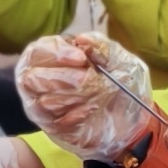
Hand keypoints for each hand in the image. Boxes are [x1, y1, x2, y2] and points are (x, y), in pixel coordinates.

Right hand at [13, 28, 156, 156]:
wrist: (135, 119)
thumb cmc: (121, 84)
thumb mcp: (119, 60)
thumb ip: (102, 46)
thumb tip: (81, 38)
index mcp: (54, 57)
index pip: (39, 51)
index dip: (57, 53)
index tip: (81, 58)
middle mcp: (42, 81)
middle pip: (31, 77)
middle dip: (60, 77)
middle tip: (84, 78)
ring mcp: (44, 107)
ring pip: (43, 101)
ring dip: (72, 97)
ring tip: (94, 96)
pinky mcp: (54, 129)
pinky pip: (55, 122)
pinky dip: (75, 115)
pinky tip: (91, 110)